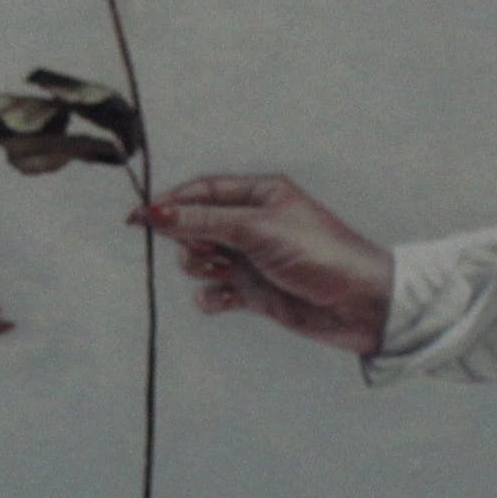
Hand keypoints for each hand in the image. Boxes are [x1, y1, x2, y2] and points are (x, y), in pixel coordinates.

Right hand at [136, 175, 393, 355]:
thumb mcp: (258, 229)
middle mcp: (253, 223)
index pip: (201, 191)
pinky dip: (211, 298)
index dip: (169, 203)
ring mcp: (252, 259)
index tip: (136, 219)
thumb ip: (203, 220)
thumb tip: (155, 211)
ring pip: (200, 260)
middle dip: (192, 240)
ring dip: (203, 270)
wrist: (360, 305)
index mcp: (259, 194)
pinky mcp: (253, 292)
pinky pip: (213, 293)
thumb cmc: (320, 255)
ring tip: (226, 276)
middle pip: (195, 226)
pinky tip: (225, 300)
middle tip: (211, 252)